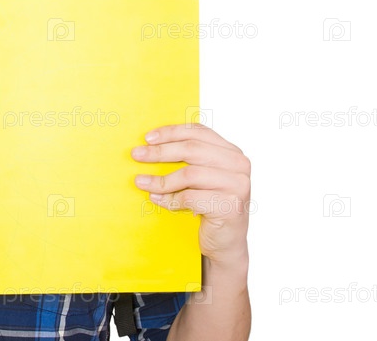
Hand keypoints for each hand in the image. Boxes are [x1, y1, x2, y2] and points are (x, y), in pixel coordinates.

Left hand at [132, 124, 250, 264]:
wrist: (225, 244)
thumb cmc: (209, 207)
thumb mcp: (200, 179)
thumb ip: (188, 161)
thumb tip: (150, 145)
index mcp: (232, 152)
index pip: (199, 132)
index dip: (171, 132)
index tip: (147, 138)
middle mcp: (239, 165)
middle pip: (192, 149)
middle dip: (160, 152)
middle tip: (136, 155)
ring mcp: (238, 185)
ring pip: (189, 174)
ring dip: (161, 179)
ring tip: (141, 182)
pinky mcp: (230, 206)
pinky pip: (190, 197)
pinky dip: (170, 200)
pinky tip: (159, 201)